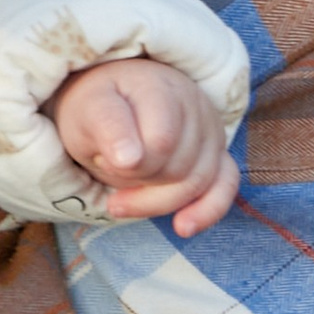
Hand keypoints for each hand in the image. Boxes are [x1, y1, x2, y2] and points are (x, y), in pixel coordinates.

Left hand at [48, 54, 239, 236]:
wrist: (115, 97)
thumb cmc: (99, 106)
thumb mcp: (88, 109)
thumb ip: (106, 127)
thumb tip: (130, 159)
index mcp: (159, 87)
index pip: (161, 142)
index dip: (130, 167)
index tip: (101, 161)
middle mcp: (194, 104)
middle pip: (178, 167)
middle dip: (139, 183)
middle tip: (106, 170)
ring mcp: (210, 129)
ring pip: (197, 182)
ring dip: (157, 200)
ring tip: (120, 199)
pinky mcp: (218, 152)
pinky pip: (225, 186)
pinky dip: (207, 210)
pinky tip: (183, 227)